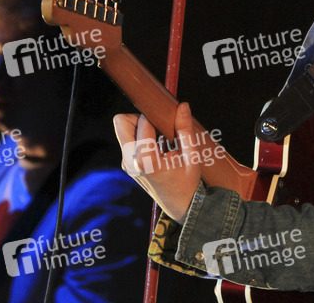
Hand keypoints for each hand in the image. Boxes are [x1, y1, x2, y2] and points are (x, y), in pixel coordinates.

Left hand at [113, 102, 201, 223]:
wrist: (181, 206)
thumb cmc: (188, 183)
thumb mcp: (192, 156)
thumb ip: (185, 130)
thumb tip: (183, 106)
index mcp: (145, 160)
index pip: (143, 122)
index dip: (156, 115)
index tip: (168, 116)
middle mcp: (130, 162)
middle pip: (121, 122)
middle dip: (139, 117)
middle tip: (159, 125)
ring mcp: (126, 164)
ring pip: (123, 129)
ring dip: (140, 127)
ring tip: (161, 139)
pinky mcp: (127, 164)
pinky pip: (128, 140)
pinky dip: (141, 137)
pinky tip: (158, 146)